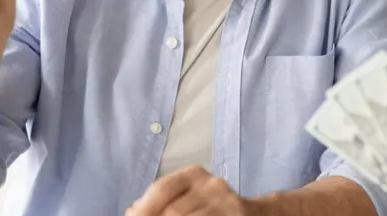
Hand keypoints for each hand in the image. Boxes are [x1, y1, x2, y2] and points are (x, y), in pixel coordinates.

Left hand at [125, 165, 253, 215]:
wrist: (255, 214)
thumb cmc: (212, 207)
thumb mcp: (188, 196)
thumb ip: (161, 202)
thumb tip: (131, 211)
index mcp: (195, 174)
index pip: (162, 188)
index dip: (144, 207)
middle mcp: (212, 185)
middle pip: (172, 211)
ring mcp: (226, 203)